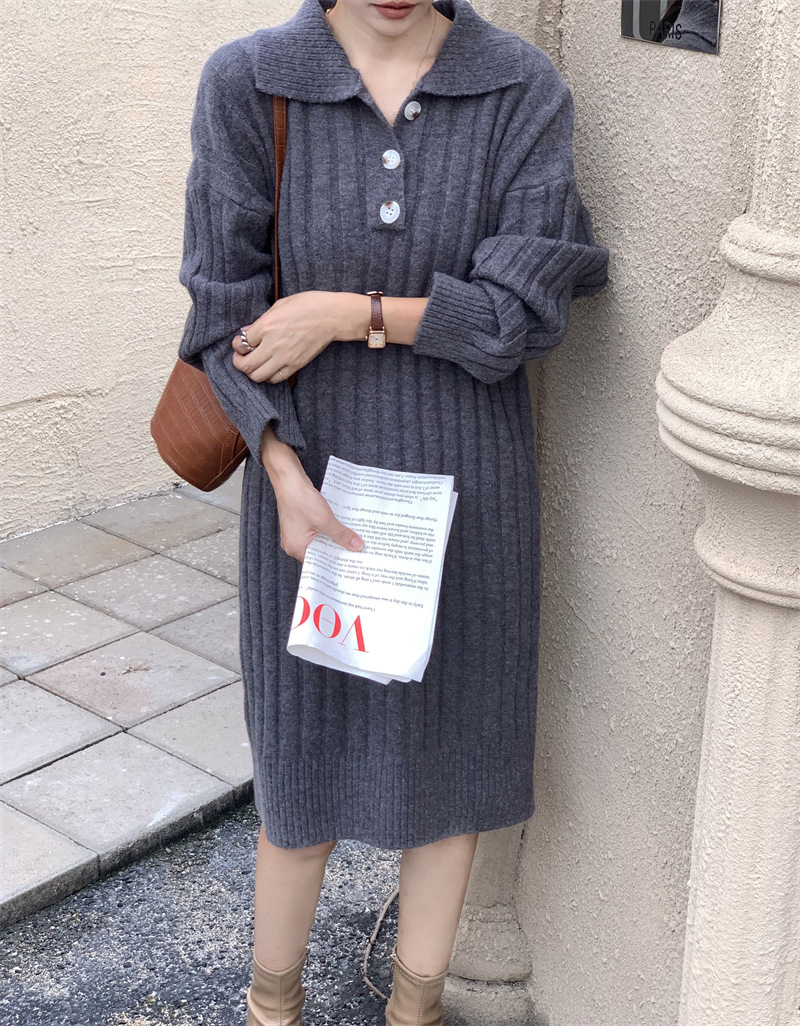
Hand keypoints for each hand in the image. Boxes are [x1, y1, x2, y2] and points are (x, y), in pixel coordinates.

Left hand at [232, 291, 361, 383]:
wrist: (331, 317)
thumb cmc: (307, 305)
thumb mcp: (280, 305)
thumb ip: (261, 320)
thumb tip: (247, 331)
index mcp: (266, 326)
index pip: (242, 343)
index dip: (237, 344)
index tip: (240, 342)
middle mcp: (272, 344)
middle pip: (246, 365)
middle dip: (239, 363)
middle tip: (240, 358)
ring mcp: (284, 358)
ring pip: (258, 376)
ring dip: (252, 372)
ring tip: (254, 365)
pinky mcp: (295, 366)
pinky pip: (275, 379)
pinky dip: (268, 376)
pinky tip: (269, 369)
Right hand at [260, 426, 364, 561]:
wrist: (289, 479)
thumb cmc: (300, 500)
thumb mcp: (325, 520)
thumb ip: (341, 535)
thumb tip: (357, 547)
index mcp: (296, 548)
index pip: (319, 563)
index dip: (335, 563)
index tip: (351, 564)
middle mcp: (293, 543)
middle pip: (320, 552)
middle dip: (337, 550)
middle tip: (356, 553)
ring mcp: (296, 533)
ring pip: (320, 541)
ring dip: (334, 539)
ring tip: (351, 541)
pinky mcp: (300, 522)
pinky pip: (317, 531)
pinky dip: (328, 530)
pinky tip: (341, 528)